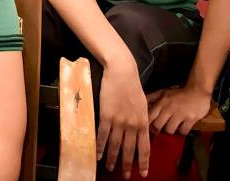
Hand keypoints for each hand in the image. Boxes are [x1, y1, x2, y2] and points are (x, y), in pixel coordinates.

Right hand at [97, 59, 150, 177]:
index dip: (143, 162)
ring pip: (115, 145)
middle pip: (129, 150)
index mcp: (143, 122)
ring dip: (112, 158)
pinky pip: (103, 135)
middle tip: (124, 175)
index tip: (142, 173)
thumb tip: (141, 132)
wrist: (122, 73)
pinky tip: (98, 154)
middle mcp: (132, 125)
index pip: (145, 147)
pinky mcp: (106, 116)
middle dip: (127, 164)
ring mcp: (118, 121)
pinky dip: (100, 146)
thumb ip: (142, 120)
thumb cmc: (133, 86)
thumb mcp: (144, 105)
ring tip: (110, 168)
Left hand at [147, 86, 210, 135]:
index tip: (148, 128)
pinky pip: (183, 131)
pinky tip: (182, 127)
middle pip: (157, 125)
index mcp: (161, 102)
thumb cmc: (179, 93)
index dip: (147, 124)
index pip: (149, 116)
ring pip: (169, 130)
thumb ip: (151, 98)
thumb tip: (141, 104)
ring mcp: (180, 114)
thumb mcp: (163, 92)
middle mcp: (169, 109)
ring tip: (172, 128)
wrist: (197, 91)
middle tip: (160, 130)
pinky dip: (182, 132)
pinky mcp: (191, 119)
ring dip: (170, 131)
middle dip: (157, 130)